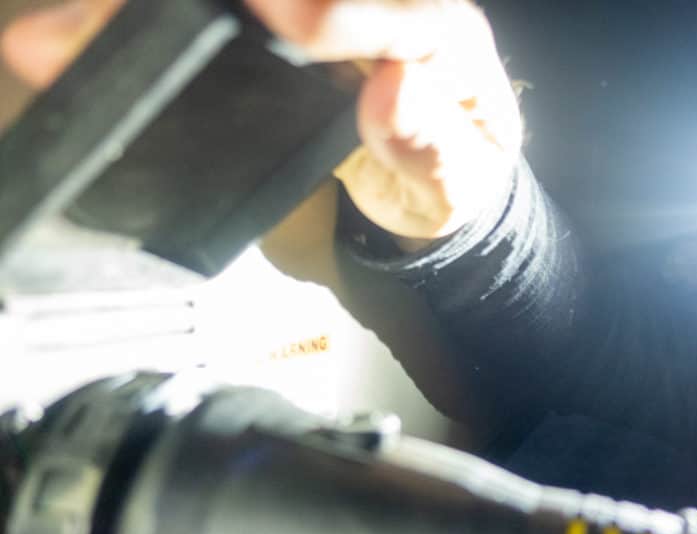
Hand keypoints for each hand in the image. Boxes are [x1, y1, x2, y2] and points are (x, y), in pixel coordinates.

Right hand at [1, 0, 521, 239]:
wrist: (431, 187)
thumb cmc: (449, 180)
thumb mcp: (457, 182)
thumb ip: (433, 145)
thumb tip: (392, 87)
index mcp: (441, 34)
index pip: (386, 8)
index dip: (328, 12)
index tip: (280, 18)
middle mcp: (386, 4)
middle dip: (220, 3)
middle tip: (135, 17)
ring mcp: (328, 11)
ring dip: (168, 12)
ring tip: (75, 33)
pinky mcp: (285, 26)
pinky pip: (223, 13)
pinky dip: (162, 21)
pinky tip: (92, 34)